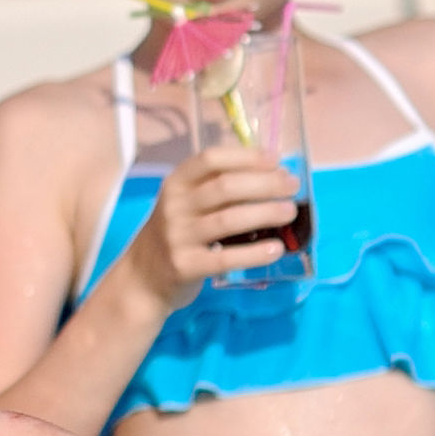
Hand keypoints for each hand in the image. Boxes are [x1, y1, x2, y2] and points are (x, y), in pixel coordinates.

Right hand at [116, 145, 302, 311]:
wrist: (142, 278)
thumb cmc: (175, 234)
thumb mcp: (184, 204)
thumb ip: (215, 190)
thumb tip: (271, 177)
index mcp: (176, 184)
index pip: (211, 159)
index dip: (246, 157)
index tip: (276, 159)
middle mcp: (174, 206)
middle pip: (225, 187)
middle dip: (265, 183)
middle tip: (292, 186)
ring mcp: (178, 237)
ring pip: (228, 219)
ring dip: (265, 213)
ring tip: (290, 212)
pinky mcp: (186, 266)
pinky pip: (226, 258)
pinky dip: (254, 253)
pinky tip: (276, 249)